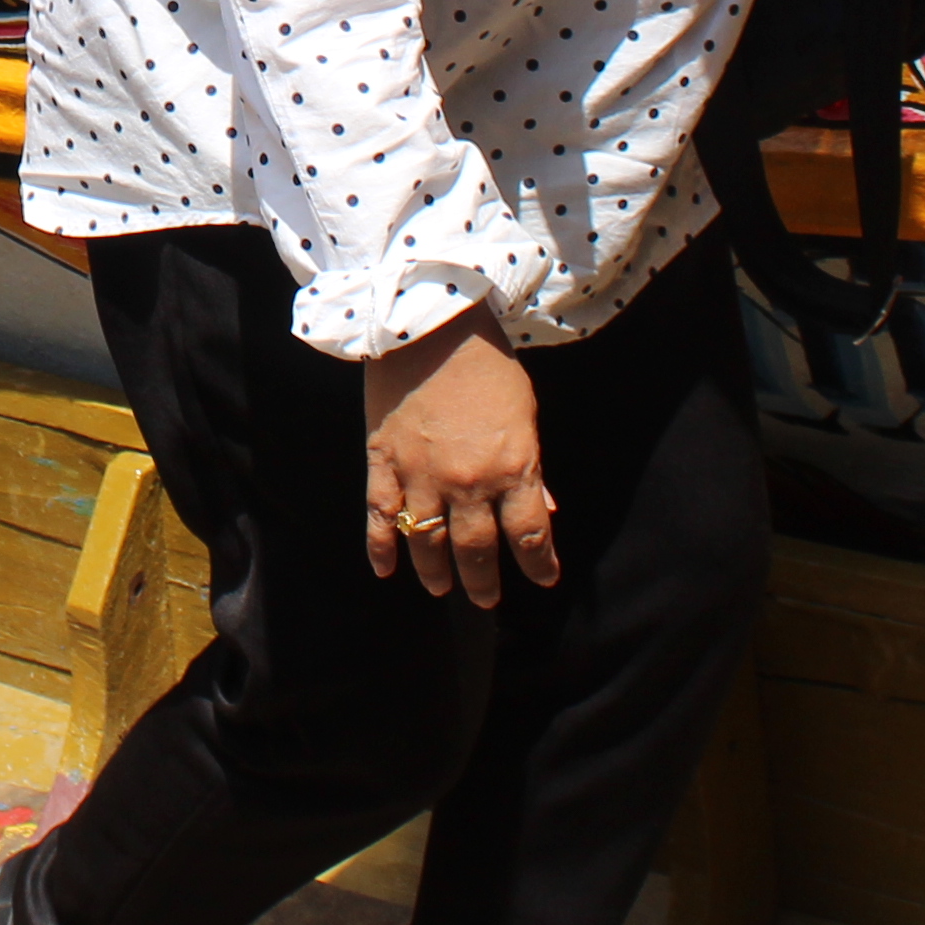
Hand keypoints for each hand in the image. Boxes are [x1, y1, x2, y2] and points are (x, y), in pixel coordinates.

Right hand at [360, 311, 557, 609]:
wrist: (431, 325)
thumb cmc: (487, 364)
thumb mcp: (525, 414)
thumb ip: (530, 467)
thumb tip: (542, 509)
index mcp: (511, 468)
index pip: (529, 535)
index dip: (539, 564)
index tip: (544, 579)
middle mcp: (467, 483)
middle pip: (476, 550)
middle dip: (482, 581)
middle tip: (484, 599)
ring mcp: (420, 476)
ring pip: (426, 543)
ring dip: (434, 572)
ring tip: (441, 587)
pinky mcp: (384, 462)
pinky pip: (380, 516)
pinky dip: (381, 547)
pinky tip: (386, 569)